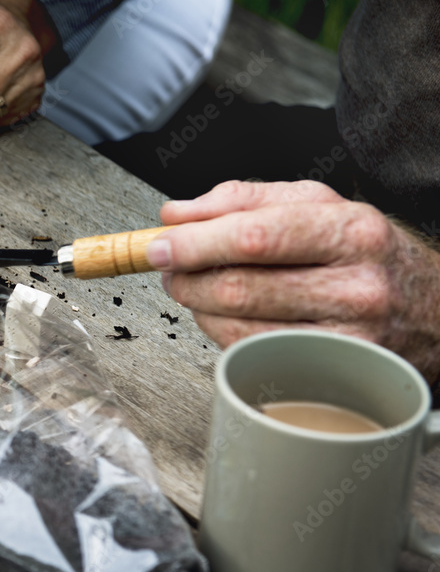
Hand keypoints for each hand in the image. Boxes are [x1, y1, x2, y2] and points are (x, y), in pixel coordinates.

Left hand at [146, 180, 439, 381]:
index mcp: (350, 230)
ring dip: (198, 306)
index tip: (158, 245)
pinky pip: (249, 353)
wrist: (431, 310)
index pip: (255, 237)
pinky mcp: (329, 371)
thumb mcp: (317, 204)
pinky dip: (220, 331)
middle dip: (186, 277)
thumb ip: (242, 199)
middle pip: (238, 287)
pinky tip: (225, 314)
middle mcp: (355, 285)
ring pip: (236, 326)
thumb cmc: (364, 253)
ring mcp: (345, 336)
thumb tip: (176, 213)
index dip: (195, 244)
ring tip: (199, 287)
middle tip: (170, 268)